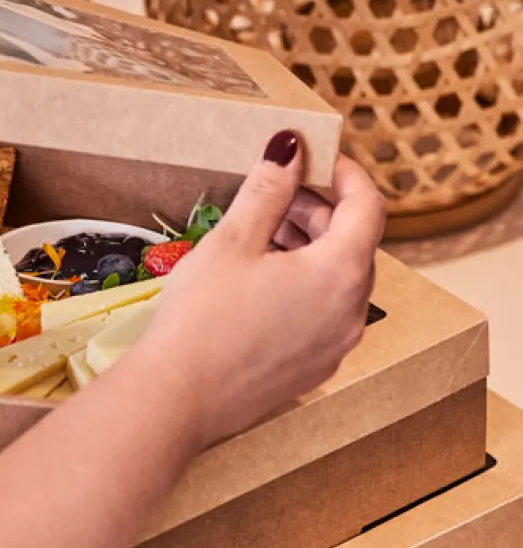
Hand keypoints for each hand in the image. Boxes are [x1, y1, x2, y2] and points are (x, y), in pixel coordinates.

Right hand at [135, 131, 385, 453]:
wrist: (177, 399)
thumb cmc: (202, 319)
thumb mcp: (233, 241)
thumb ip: (268, 190)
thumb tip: (288, 148)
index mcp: (341, 273)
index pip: (369, 207)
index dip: (347, 175)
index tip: (318, 159)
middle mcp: (351, 312)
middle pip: (354, 245)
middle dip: (320, 213)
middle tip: (277, 196)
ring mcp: (335, 346)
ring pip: (339, 282)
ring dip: (310, 251)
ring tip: (262, 238)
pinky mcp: (312, 369)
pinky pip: (323, 315)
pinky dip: (304, 288)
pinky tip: (259, 285)